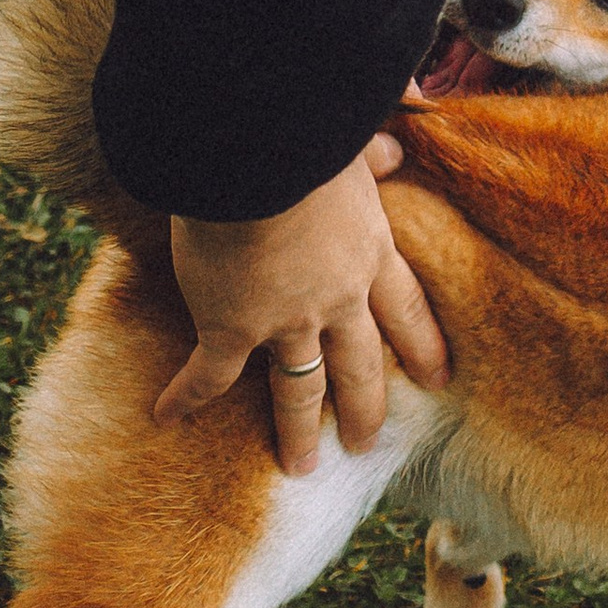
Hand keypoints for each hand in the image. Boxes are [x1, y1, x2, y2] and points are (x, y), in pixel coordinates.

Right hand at [158, 136, 449, 474]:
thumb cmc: (312, 140)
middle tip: (367, 442)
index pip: (406, 308)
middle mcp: (337, 297)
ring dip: (298, 430)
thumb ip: (372, 155)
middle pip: (360, 364)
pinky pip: (211, 375)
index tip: (440, 378)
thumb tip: (394, 148)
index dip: (423, 344)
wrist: (260, 158)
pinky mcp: (232, 330)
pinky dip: (187, 396)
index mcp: (371, 251)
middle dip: (365, 406)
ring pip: (300, 388)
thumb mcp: (352, 146)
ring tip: (302, 467)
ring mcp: (287, 321)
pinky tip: (167, 415)